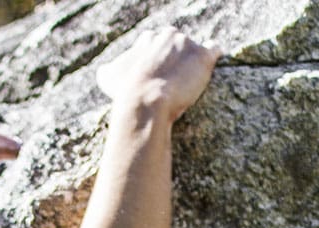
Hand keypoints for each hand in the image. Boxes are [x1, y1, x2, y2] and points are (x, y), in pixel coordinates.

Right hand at [95, 27, 219, 121]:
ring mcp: (187, 44)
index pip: (159, 41)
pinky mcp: (202, 57)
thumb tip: (104, 71)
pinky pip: (214, 48)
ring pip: (195, 48)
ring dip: (194, 62)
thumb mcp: (109, 77)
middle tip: (178, 77)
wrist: (145, 101)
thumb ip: (108, 70)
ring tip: (194, 77)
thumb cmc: (126, 92)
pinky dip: (214, 55)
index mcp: (150, 37)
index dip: (162, 58)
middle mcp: (168, 34)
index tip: (162, 73)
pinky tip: (213, 62)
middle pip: (179, 43)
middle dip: (179, 58)